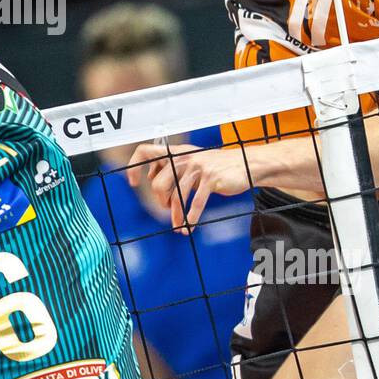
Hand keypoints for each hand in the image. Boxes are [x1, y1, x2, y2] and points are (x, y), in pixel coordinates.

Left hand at [127, 143, 250, 233]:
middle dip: (161, 202)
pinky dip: (191, 218)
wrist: (246, 164)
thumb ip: (175, 170)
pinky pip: (195, 202)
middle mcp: (184, 157)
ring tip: (178, 227)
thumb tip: (155, 186)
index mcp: (176, 152)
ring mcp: (197, 167)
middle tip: (168, 209)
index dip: (134, 167)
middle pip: (158, 184)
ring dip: (176, 216)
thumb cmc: (216, 167)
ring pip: (177, 197)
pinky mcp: (210, 179)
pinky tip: (189, 227)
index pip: (146, 151)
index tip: (132, 183)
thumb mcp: (193, 163)